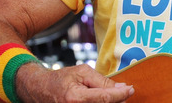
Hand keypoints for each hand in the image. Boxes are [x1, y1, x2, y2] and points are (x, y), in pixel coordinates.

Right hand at [18, 63, 134, 102]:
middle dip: (117, 100)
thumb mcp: (82, 72)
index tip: (131, 89)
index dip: (121, 94)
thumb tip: (121, 88)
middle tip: (123, 93)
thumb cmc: (61, 79)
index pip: (105, 98)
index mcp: (76, 98)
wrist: (40, 90)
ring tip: (113, 96)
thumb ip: (102, 81)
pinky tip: (105, 100)